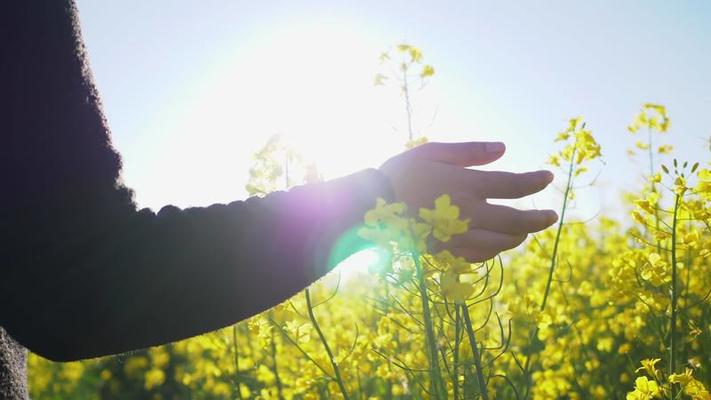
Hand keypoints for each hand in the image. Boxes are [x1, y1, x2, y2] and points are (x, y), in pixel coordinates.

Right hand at [379, 141, 557, 261]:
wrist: (370, 207)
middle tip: (552, 216)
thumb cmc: (400, 173)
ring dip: (519, 236)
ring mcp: (458, 235)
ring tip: (527, 230)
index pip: (513, 185)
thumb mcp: (432, 152)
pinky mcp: (446, 250)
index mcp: (465, 185)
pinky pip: (480, 254)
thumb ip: (469, 151)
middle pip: (515, 220)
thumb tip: (504, 149)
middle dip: (538, 218)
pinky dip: (494, 249)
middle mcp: (467, 213)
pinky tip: (497, 243)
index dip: (534, 181)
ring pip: (501, 242)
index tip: (548, 177)